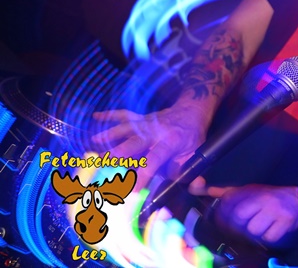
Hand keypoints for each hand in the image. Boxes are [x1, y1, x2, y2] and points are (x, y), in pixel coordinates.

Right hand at [91, 102, 211, 188]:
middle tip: (105, 164)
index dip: (144, 174)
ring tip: (94, 143)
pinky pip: (124, 114)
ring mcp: (146, 123)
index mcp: (171, 141)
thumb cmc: (191, 136)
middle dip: (120, 152)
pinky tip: (96, 116)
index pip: (155, 159)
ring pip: (127, 128)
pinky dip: (110, 114)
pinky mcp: (140, 119)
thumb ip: (190, 172)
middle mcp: (156, 130)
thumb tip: (198, 187)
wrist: (192, 110)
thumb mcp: (195, 154)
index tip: (132, 190)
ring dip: (110, 135)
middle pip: (136, 141)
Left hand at [189, 178, 297, 244]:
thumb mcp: (246, 191)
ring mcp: (275, 211)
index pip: (229, 205)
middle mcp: (263, 198)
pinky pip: (269, 237)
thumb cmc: (267, 197)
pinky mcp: (286, 222)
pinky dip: (267, 238)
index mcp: (251, 190)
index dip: (223, 217)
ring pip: (253, 230)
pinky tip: (270, 231)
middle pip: (240, 219)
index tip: (223, 223)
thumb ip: (221, 192)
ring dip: (253, 234)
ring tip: (258, 229)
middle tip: (241, 230)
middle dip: (237, 228)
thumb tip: (194, 186)